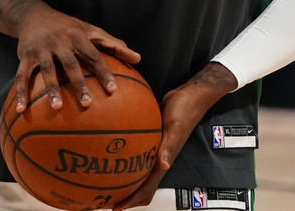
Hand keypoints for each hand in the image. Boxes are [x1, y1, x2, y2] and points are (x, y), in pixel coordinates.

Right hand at [13, 6, 139, 112]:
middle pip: (71, 64)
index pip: (94, 56)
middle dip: (79, 83)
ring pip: (47, 70)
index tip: (113, 90)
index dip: (103, 72)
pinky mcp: (26, 56)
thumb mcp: (90, 30)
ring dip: (51, 89)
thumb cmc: (68, 27)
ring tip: (57, 107)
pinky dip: (21, 93)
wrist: (33, 15)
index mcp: (77, 36)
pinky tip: (22, 110)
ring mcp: (41, 49)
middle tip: (88, 103)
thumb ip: (113, 44)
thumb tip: (138, 58)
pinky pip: (22, 76)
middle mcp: (59, 42)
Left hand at [114, 63, 236, 208]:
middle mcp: (158, 160)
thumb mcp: (175, 127)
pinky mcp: (151, 140)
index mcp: (164, 161)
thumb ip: (168, 146)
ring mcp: (155, 150)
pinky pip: (138, 154)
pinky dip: (126, 159)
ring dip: (124, 181)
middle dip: (125, 195)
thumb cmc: (184, 110)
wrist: (189, 96)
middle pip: (141, 186)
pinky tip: (112, 152)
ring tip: (105, 182)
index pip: (146, 189)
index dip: (132, 201)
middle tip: (105, 198)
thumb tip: (163, 166)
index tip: (115, 208)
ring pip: (139, 172)